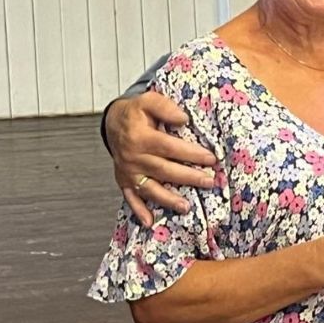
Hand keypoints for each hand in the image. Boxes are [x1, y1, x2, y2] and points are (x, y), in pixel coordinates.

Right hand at [105, 91, 217, 225]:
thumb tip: (184, 119)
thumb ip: (165, 107)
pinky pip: (130, 198)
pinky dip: (139, 211)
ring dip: (168, 199)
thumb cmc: (136, 113)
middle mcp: (133, 157)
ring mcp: (128, 172)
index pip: (170, 148)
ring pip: (150, 188)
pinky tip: (150, 222)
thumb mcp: (148, 100)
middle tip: (209, 181)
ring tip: (186, 207)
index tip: (211, 159)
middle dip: (188, 177)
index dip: (191, 154)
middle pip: (164, 170)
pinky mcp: (124, 181)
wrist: (113, 123)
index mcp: (140, 137)